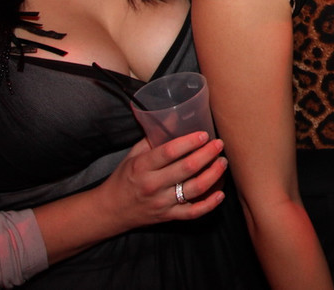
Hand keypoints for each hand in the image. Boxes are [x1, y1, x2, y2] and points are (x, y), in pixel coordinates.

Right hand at [97, 131, 227, 231]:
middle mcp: (152, 185)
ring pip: (194, 190)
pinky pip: (193, 213)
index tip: (204, 134)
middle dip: (207, 154)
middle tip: (219, 144)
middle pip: (187, 169)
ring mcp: (162, 203)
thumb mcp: (134, 155)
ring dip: (213, 175)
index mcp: (142, 166)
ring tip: (222, 163)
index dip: (189, 142)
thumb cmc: (125, 177)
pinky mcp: (168, 217)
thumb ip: (153, 138)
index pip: (169, 152)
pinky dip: (209, 204)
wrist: (111, 210)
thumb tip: (174, 116)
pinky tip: (221, 194)